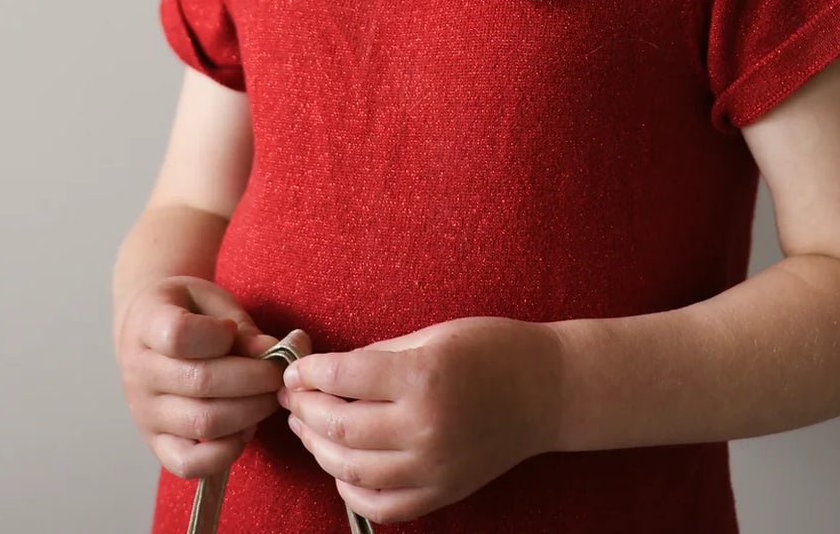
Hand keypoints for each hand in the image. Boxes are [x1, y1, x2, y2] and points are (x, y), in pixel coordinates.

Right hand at [115, 275, 307, 479]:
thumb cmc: (188, 310)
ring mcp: (145, 412)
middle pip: (200, 382)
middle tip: (279, 372)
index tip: (232, 330)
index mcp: (148, 324)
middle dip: (255, 378)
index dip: (218, 334)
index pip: (179, 335)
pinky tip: (246, 428)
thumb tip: (271, 352)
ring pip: (202, 423)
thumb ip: (240, 325)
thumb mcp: (211, 301)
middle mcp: (139, 372)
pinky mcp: (156, 443)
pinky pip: (188, 464)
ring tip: (268, 397)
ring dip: (249, 411)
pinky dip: (225, 452)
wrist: (147, 327)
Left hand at [278, 315, 562, 524]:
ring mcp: (432, 468)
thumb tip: (328, 370)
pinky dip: (350, 489)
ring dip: (319, 448)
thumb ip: (378, 356)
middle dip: (305, 409)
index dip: (310, 373)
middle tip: (292, 396)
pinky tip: (340, 466)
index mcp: (422, 377)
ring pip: (350, 469)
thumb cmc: (491, 349)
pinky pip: (379, 505)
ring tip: (308, 427)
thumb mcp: (433, 335)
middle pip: (339, 426)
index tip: (295, 368)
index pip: (344, 377)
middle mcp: (423, 427)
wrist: (547, 391)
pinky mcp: (440, 494)